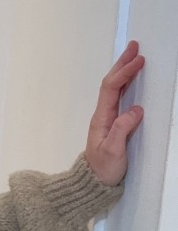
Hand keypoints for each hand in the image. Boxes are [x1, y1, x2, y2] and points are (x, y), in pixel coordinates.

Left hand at [85, 40, 144, 185]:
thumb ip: (122, 130)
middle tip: (134, 46)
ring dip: (124, 71)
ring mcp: (107, 119)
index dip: (125, 72)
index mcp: (101, 118)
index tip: (139, 60)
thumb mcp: (113, 151)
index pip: (112, 88)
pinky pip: (119, 98)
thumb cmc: (102, 170)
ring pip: (115, 89)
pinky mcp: (113, 124)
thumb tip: (136, 109)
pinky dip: (126, 84)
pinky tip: (131, 80)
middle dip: (122, 64)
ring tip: (134, 56)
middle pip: (111, 83)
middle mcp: (103, 115)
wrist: (93, 184)